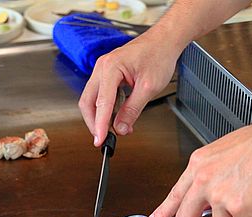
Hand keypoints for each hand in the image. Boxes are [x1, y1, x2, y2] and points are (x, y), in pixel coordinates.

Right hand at [79, 31, 179, 146]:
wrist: (164, 41)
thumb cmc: (159, 55)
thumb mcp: (149, 88)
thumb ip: (133, 110)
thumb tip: (120, 127)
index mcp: (111, 68)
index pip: (102, 103)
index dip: (100, 125)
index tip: (100, 140)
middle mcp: (102, 67)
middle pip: (88, 102)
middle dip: (94, 123)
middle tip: (103, 138)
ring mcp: (103, 70)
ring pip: (92, 100)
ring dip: (100, 116)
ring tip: (114, 128)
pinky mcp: (107, 74)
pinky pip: (100, 95)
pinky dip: (105, 109)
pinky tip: (116, 116)